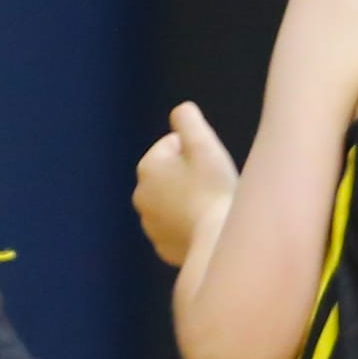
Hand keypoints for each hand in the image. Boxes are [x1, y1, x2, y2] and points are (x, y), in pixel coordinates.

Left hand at [135, 102, 238, 265]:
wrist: (216, 245)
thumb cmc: (213, 190)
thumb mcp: (203, 145)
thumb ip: (188, 120)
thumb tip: (181, 110)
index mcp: (147, 168)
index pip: (172, 144)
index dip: (197, 150)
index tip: (210, 166)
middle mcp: (141, 196)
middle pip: (171, 174)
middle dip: (190, 176)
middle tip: (213, 185)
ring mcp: (150, 225)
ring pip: (173, 202)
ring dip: (189, 200)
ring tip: (211, 207)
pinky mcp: (163, 247)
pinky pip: (178, 228)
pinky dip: (190, 225)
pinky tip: (206, 227)